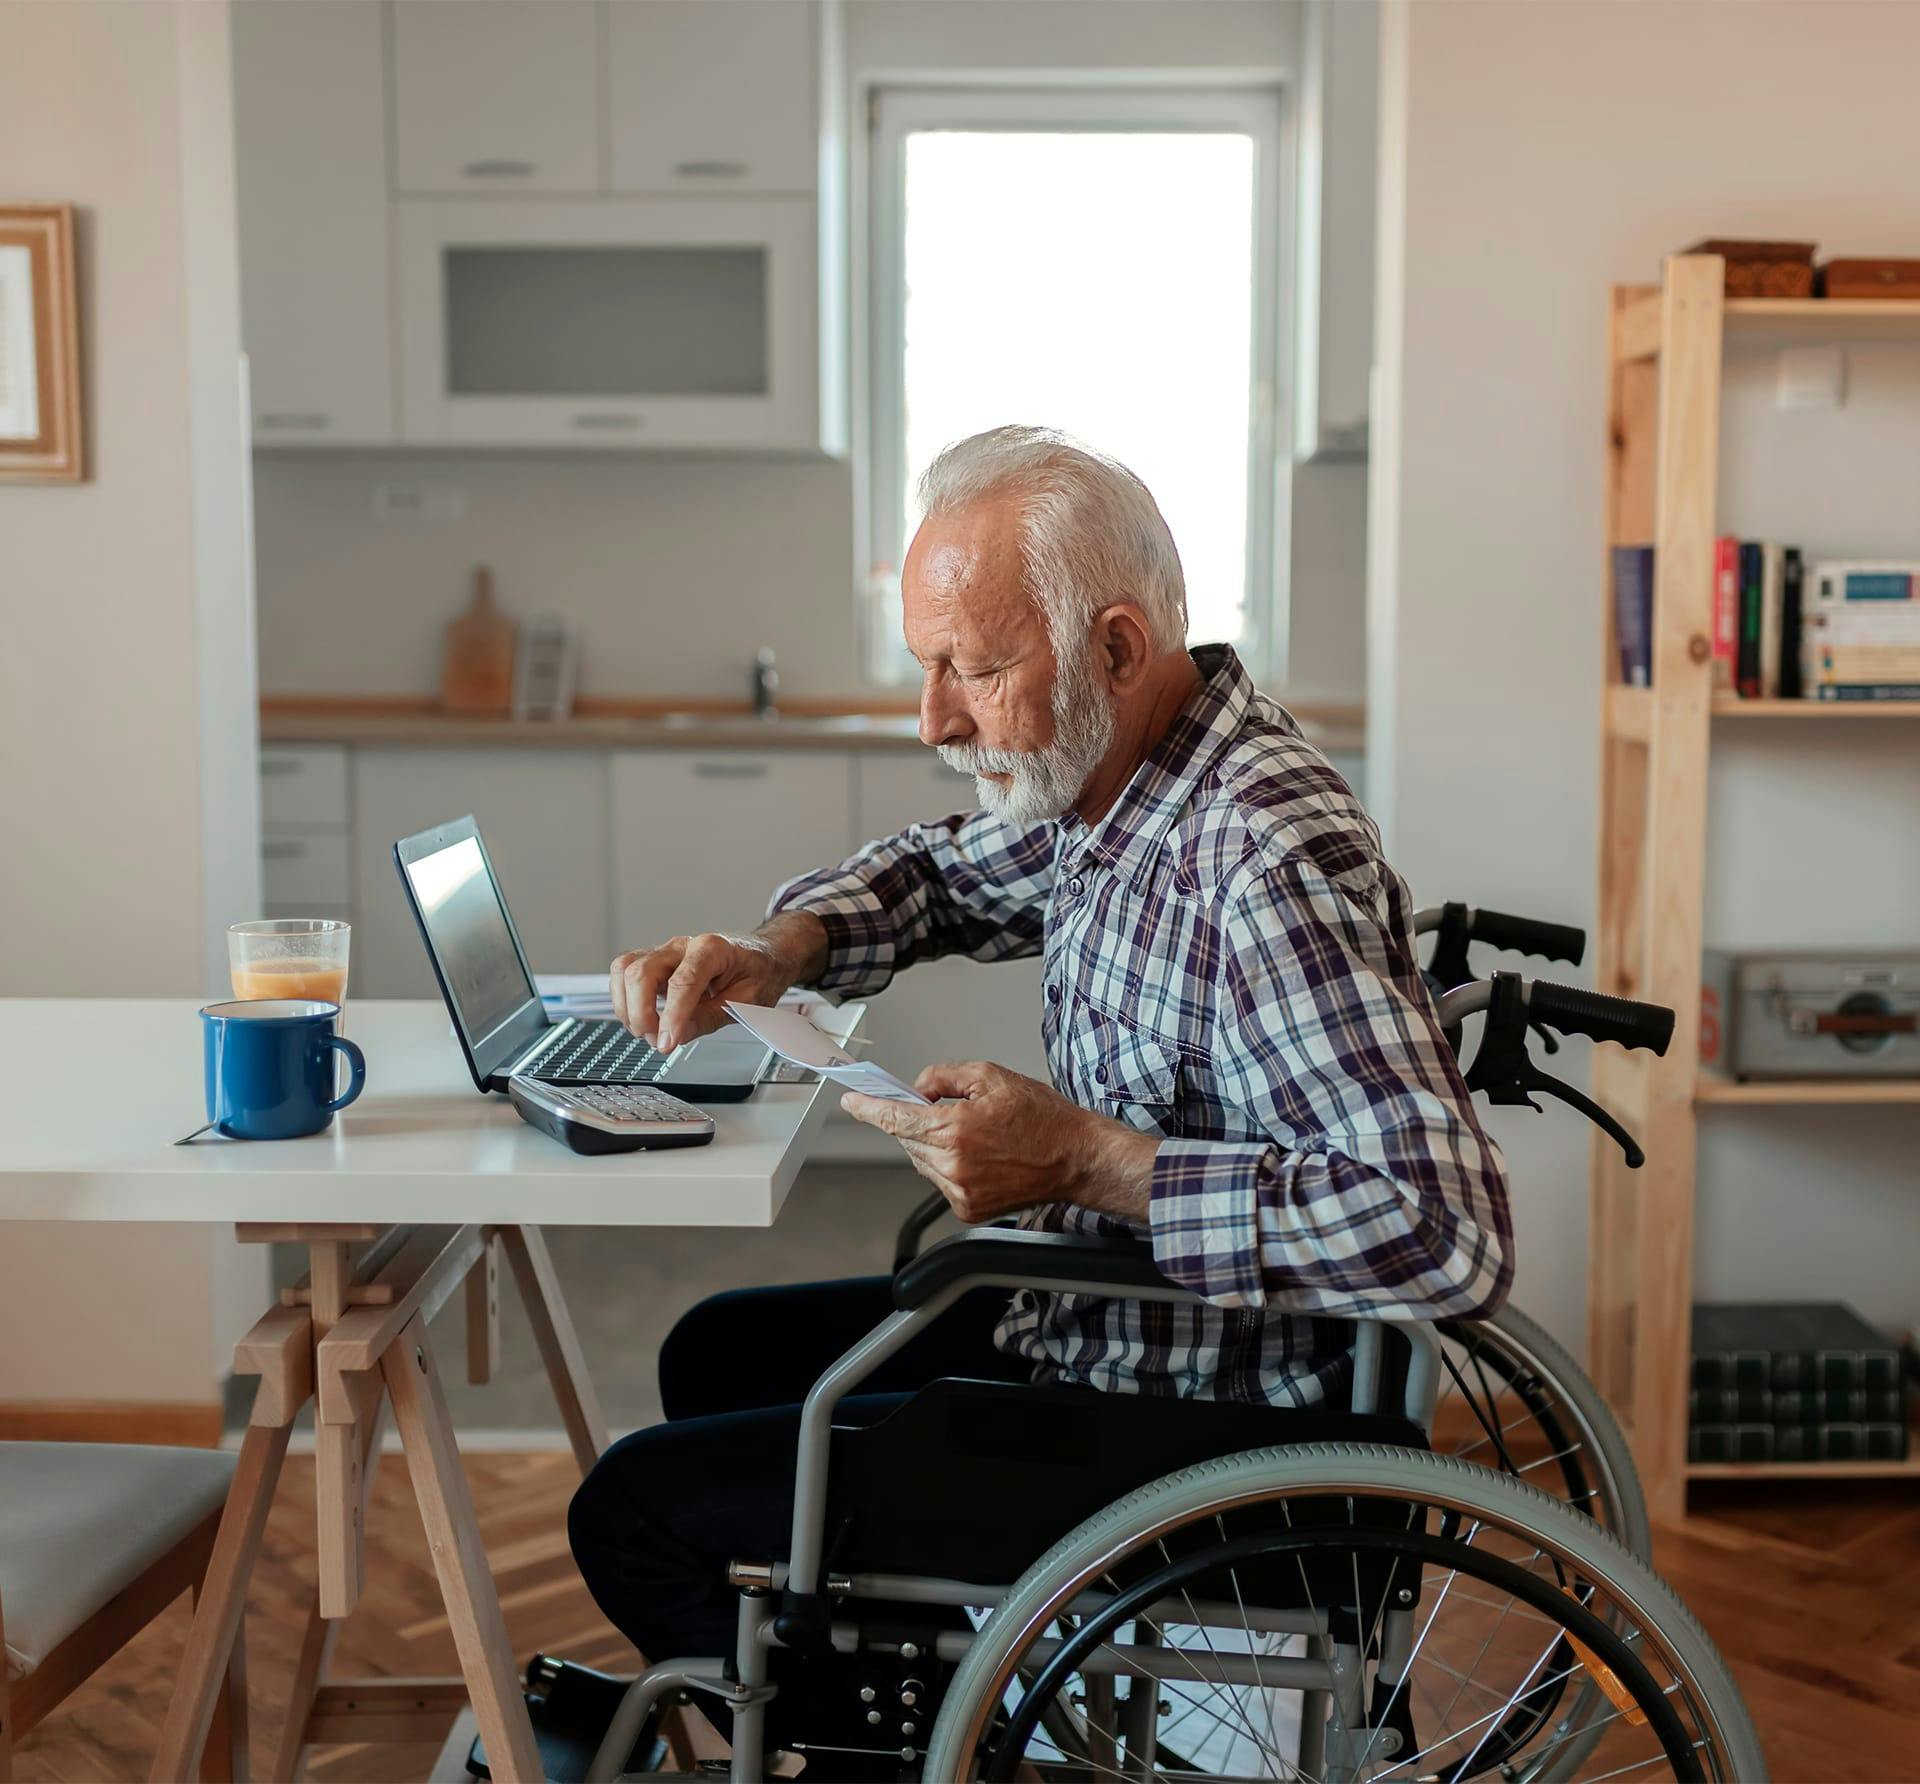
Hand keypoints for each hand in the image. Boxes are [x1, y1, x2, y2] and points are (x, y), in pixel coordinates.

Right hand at [610, 911, 826, 1050]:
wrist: (763, 954)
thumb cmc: (759, 972)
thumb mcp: (749, 1000)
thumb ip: (711, 1017)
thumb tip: (678, 1035)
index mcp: (712, 949)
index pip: (682, 982)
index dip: (671, 1016)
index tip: (667, 1044)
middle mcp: (682, 946)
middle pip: (641, 972)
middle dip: (641, 1013)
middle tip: (659, 1041)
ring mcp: (665, 953)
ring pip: (624, 969)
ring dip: (627, 1007)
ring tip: (649, 1032)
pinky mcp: (655, 964)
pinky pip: (624, 975)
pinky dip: (624, 1000)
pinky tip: (643, 1019)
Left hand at [840, 1060, 1160, 1224]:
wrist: (1077, 1158)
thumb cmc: (1043, 1119)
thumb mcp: (991, 1077)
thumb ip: (944, 1077)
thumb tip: (918, 1088)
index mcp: (955, 1130)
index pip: (895, 1119)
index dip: (869, 1109)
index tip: (853, 1102)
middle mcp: (952, 1165)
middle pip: (908, 1140)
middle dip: (918, 1122)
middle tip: (948, 1110)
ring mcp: (959, 1192)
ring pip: (923, 1162)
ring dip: (935, 1145)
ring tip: (975, 1135)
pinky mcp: (968, 1210)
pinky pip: (941, 1182)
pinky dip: (950, 1166)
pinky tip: (980, 1157)